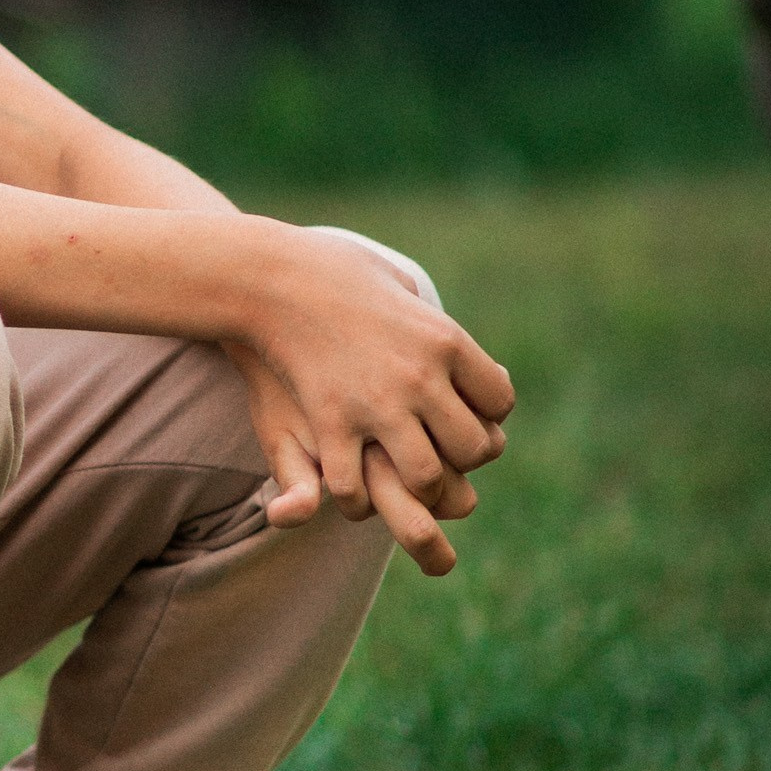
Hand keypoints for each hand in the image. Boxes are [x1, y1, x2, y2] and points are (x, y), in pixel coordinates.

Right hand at [226, 228, 512, 577]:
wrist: (270, 274)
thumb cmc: (331, 270)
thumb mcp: (395, 280)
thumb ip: (422, 311)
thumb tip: (440, 327)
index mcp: (445, 339)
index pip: (499, 400)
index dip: (488, 416)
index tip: (463, 414)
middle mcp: (421, 376)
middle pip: (474, 448)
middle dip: (459, 462)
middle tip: (435, 456)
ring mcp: (376, 402)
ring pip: (425, 478)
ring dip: (417, 490)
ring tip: (398, 479)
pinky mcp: (330, 421)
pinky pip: (355, 486)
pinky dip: (356, 501)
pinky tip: (350, 489)